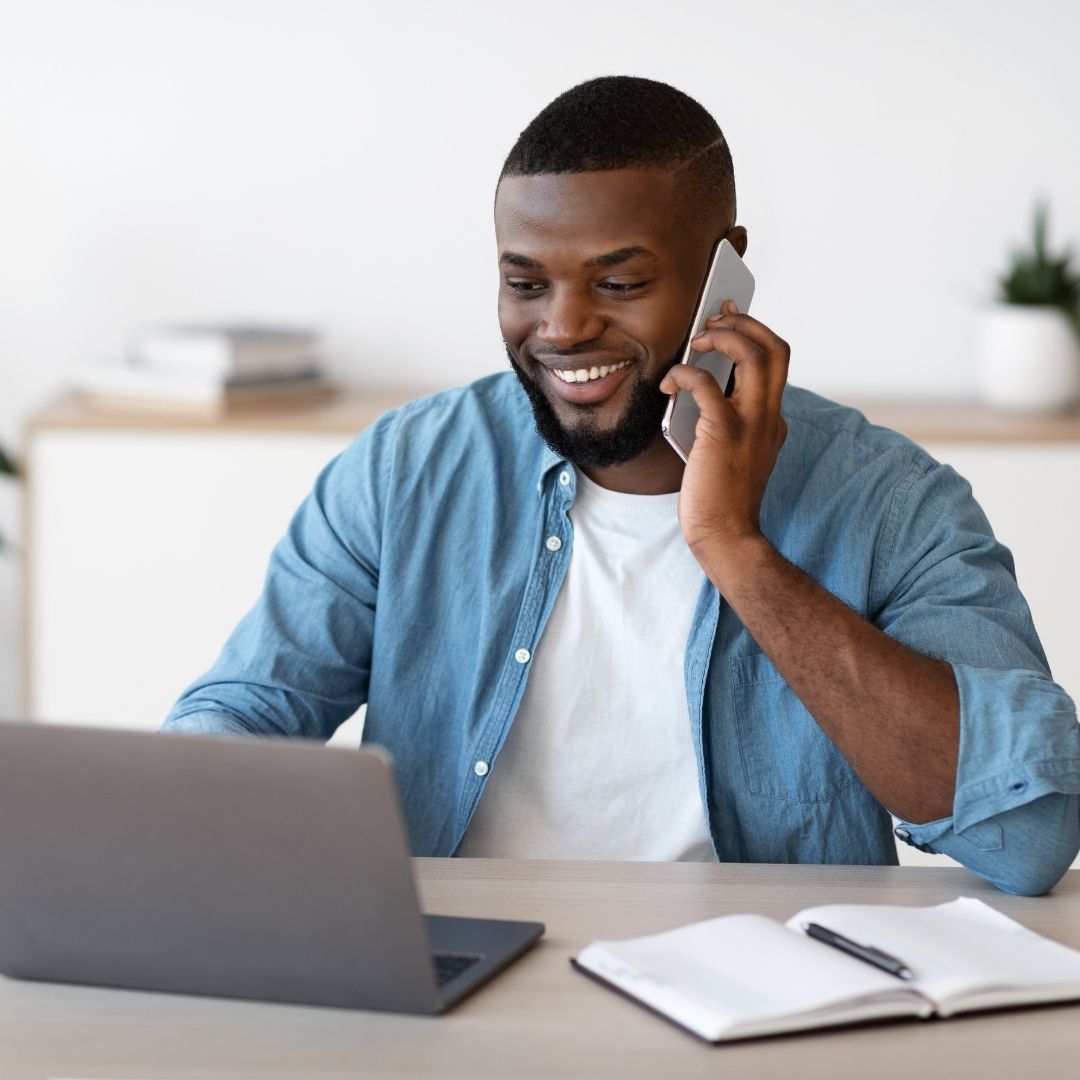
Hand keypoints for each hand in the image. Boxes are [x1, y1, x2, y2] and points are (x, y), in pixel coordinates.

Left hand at [659, 301, 788, 575]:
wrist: (725, 535)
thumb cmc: (719, 498)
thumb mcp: (731, 451)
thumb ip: (724, 418)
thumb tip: (696, 383)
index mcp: (772, 420)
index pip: (777, 361)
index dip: (754, 333)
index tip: (730, 319)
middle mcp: (769, 416)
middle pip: (775, 347)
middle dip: (745, 324)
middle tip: (713, 322)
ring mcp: (751, 423)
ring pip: (753, 354)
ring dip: (723, 336)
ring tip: (696, 340)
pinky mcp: (724, 432)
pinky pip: (707, 384)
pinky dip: (685, 372)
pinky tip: (668, 382)